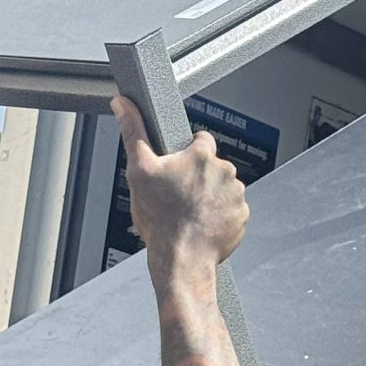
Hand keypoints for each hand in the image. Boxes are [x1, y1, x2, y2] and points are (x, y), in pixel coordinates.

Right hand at [110, 96, 248, 279]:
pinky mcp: (242, 217)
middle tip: (179, 195)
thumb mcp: (138, 172)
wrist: (182, 260)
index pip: (201, 140)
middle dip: (198, 176)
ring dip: (210, 195)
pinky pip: (232, 209)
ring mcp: (237, 196)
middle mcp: (225, 172)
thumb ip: (133, 132)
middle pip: (212, 166)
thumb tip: (124, 105)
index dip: (187, 153)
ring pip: (222, 187)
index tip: (178, 169)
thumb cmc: (161, 220)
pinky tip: (203, 223)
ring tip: (190, 212)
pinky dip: (220, 215)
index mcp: (202, 156)